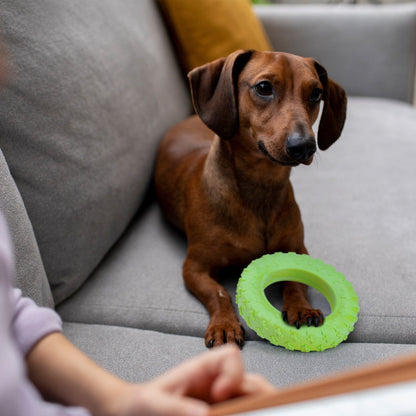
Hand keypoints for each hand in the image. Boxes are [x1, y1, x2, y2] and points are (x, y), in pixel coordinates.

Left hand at [111, 344, 274, 415]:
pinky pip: (242, 412)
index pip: (230, 356)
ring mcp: (221, 400)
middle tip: (255, 414)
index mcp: (202, 369)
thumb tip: (204, 414)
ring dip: (256, 409)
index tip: (220, 394)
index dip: (233, 372)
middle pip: (250, 380)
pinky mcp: (221, 412)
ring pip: (251, 399)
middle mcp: (216, 382)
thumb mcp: (153, 404)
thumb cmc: (142, 403)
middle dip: (259, 396)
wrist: (135, 413)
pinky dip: (246, 415)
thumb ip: (175, 408)